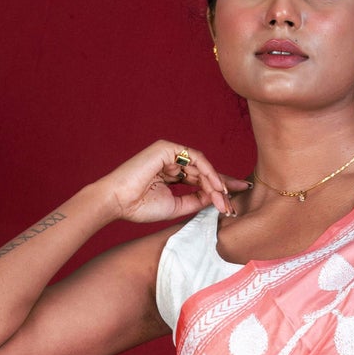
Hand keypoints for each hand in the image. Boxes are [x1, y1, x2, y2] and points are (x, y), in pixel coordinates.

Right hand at [95, 140, 249, 226]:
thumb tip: (215, 197)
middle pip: (204, 172)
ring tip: (225, 199)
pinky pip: (195, 158)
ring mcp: (169, 152)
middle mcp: (171, 161)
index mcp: (171, 174)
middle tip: (235, 202)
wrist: (118, 202)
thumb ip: (195, 200)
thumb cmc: (140, 207)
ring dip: (216, 183)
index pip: (199, 180)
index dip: (217, 189)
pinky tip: (216, 187)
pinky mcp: (167, 148)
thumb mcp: (176, 206)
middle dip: (221, 187)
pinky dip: (208, 172)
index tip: (233, 200)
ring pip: (202, 166)